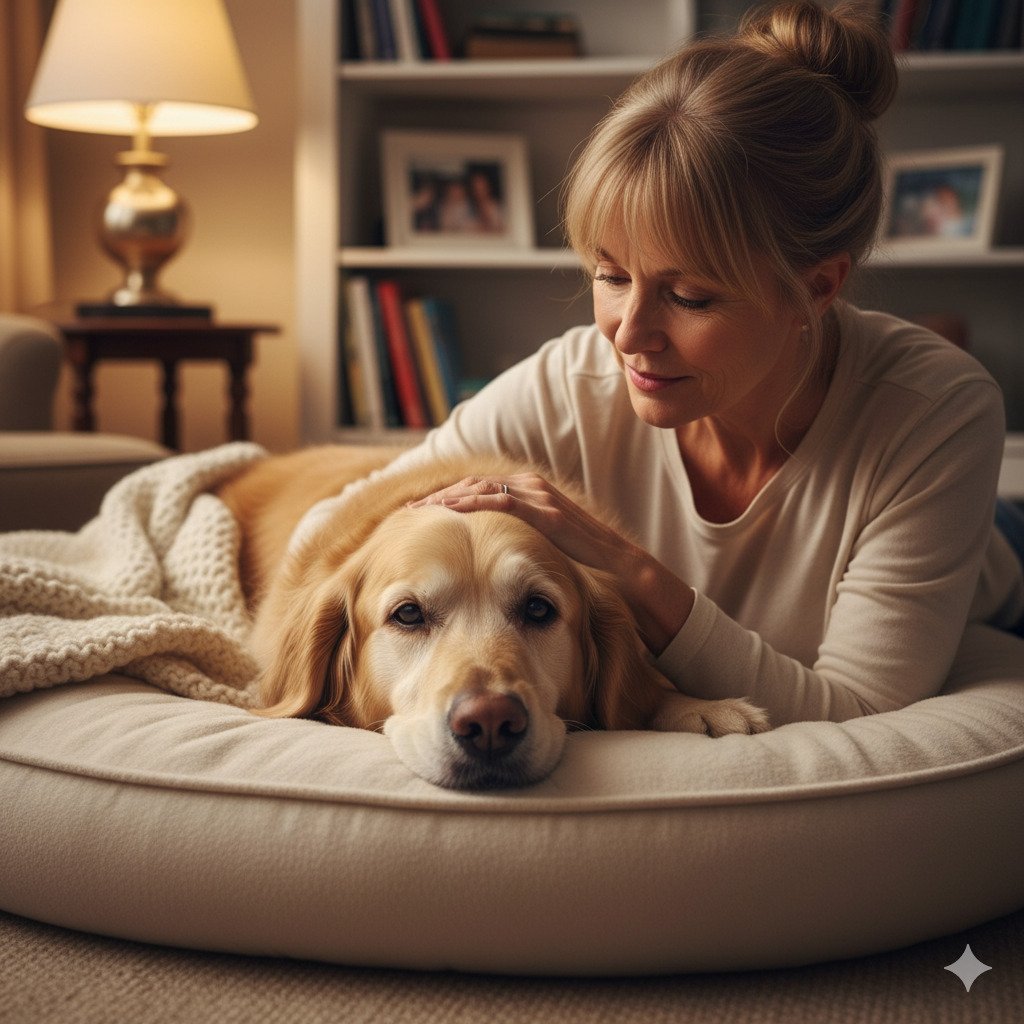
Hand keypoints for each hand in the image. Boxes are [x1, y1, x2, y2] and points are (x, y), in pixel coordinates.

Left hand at [409, 473, 693, 654]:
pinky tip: (447, 514)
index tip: (416, 515)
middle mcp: (533, 489)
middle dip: (438, 498)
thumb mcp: (546, 556)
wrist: (629, 578)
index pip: (478, 491)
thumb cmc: (589, 572)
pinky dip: (470, 505)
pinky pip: (501, 503)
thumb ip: (522, 548)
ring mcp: (540, 498)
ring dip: (446, 500)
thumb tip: (492, 565)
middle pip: (472, 486)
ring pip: (480, 489)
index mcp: (531, 496)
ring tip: (416, 513)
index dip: (447, 500)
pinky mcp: (547, 512)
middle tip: (406, 513)